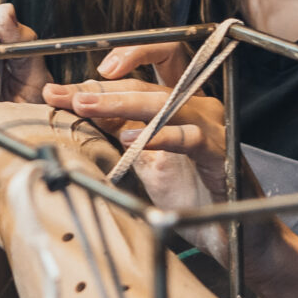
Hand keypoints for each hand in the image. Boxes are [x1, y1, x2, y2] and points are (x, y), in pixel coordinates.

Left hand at [45, 42, 266, 267]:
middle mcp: (197, 106)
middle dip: (103, 87)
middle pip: (148, 82)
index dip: (119, 64)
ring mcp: (210, 126)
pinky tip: (128, 139)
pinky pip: (187, 136)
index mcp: (181, 103)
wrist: (230, 233)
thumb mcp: (145, 157)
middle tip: (67, 95)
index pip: (149, 67)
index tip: (77, 82)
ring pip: (164, 101)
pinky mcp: (218, 152)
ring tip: (86, 107)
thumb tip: (79, 105)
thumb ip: (120, 128)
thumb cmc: (192, 194)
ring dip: (120, 102)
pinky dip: (157, 136)